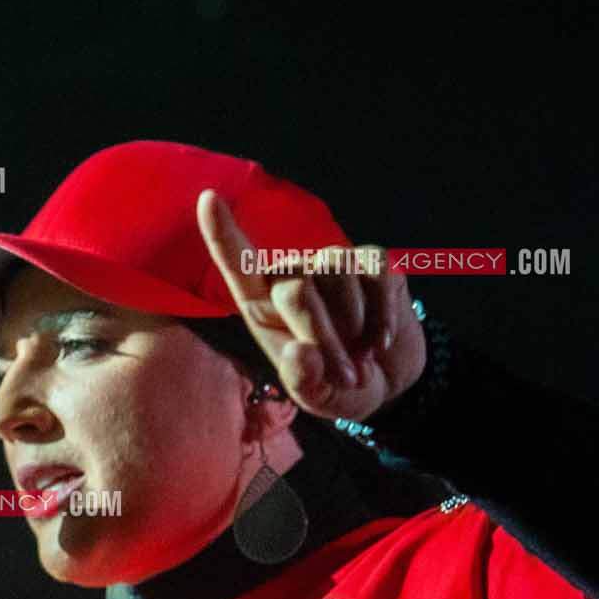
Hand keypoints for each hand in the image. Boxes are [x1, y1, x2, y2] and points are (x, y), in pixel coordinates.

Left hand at [196, 189, 426, 421]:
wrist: (389, 380)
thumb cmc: (337, 386)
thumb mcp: (317, 399)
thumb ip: (304, 382)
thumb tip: (299, 353)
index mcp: (263, 307)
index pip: (238, 265)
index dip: (223, 234)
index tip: (209, 199)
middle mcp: (293, 276)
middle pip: (296, 287)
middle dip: (323, 336)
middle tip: (345, 376)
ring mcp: (333, 265)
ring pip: (336, 274)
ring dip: (354, 327)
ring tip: (361, 360)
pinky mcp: (373, 263)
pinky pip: (375, 273)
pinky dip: (382, 314)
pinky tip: (382, 341)